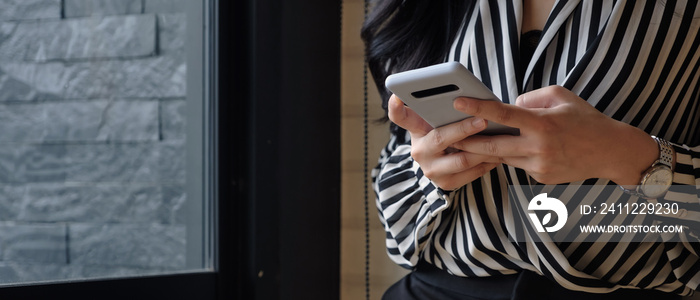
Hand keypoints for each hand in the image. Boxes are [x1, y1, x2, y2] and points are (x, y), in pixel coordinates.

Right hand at [387, 95, 499, 189]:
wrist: (446, 165)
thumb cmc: (447, 132)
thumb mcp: (438, 119)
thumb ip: (442, 107)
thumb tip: (464, 93)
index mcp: (415, 129)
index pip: (399, 116)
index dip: (395, 107)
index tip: (396, 96)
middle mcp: (419, 150)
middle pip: (440, 138)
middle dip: (463, 128)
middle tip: (482, 119)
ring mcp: (430, 169)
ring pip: (461, 158)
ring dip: (482, 147)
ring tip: (499, 137)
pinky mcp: (445, 183)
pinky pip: (471, 173)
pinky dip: (487, 162)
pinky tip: (499, 153)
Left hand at [450, 86, 657, 184]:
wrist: (610, 151)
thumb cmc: (585, 119)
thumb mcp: (561, 97)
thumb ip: (530, 99)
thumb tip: (507, 108)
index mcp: (542, 123)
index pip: (503, 114)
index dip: (477, 108)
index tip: (457, 102)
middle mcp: (538, 147)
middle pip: (492, 145)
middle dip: (466, 141)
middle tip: (447, 135)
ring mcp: (539, 166)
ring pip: (501, 157)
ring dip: (483, 150)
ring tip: (465, 141)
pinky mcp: (540, 178)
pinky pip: (517, 164)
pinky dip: (510, 156)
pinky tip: (508, 149)